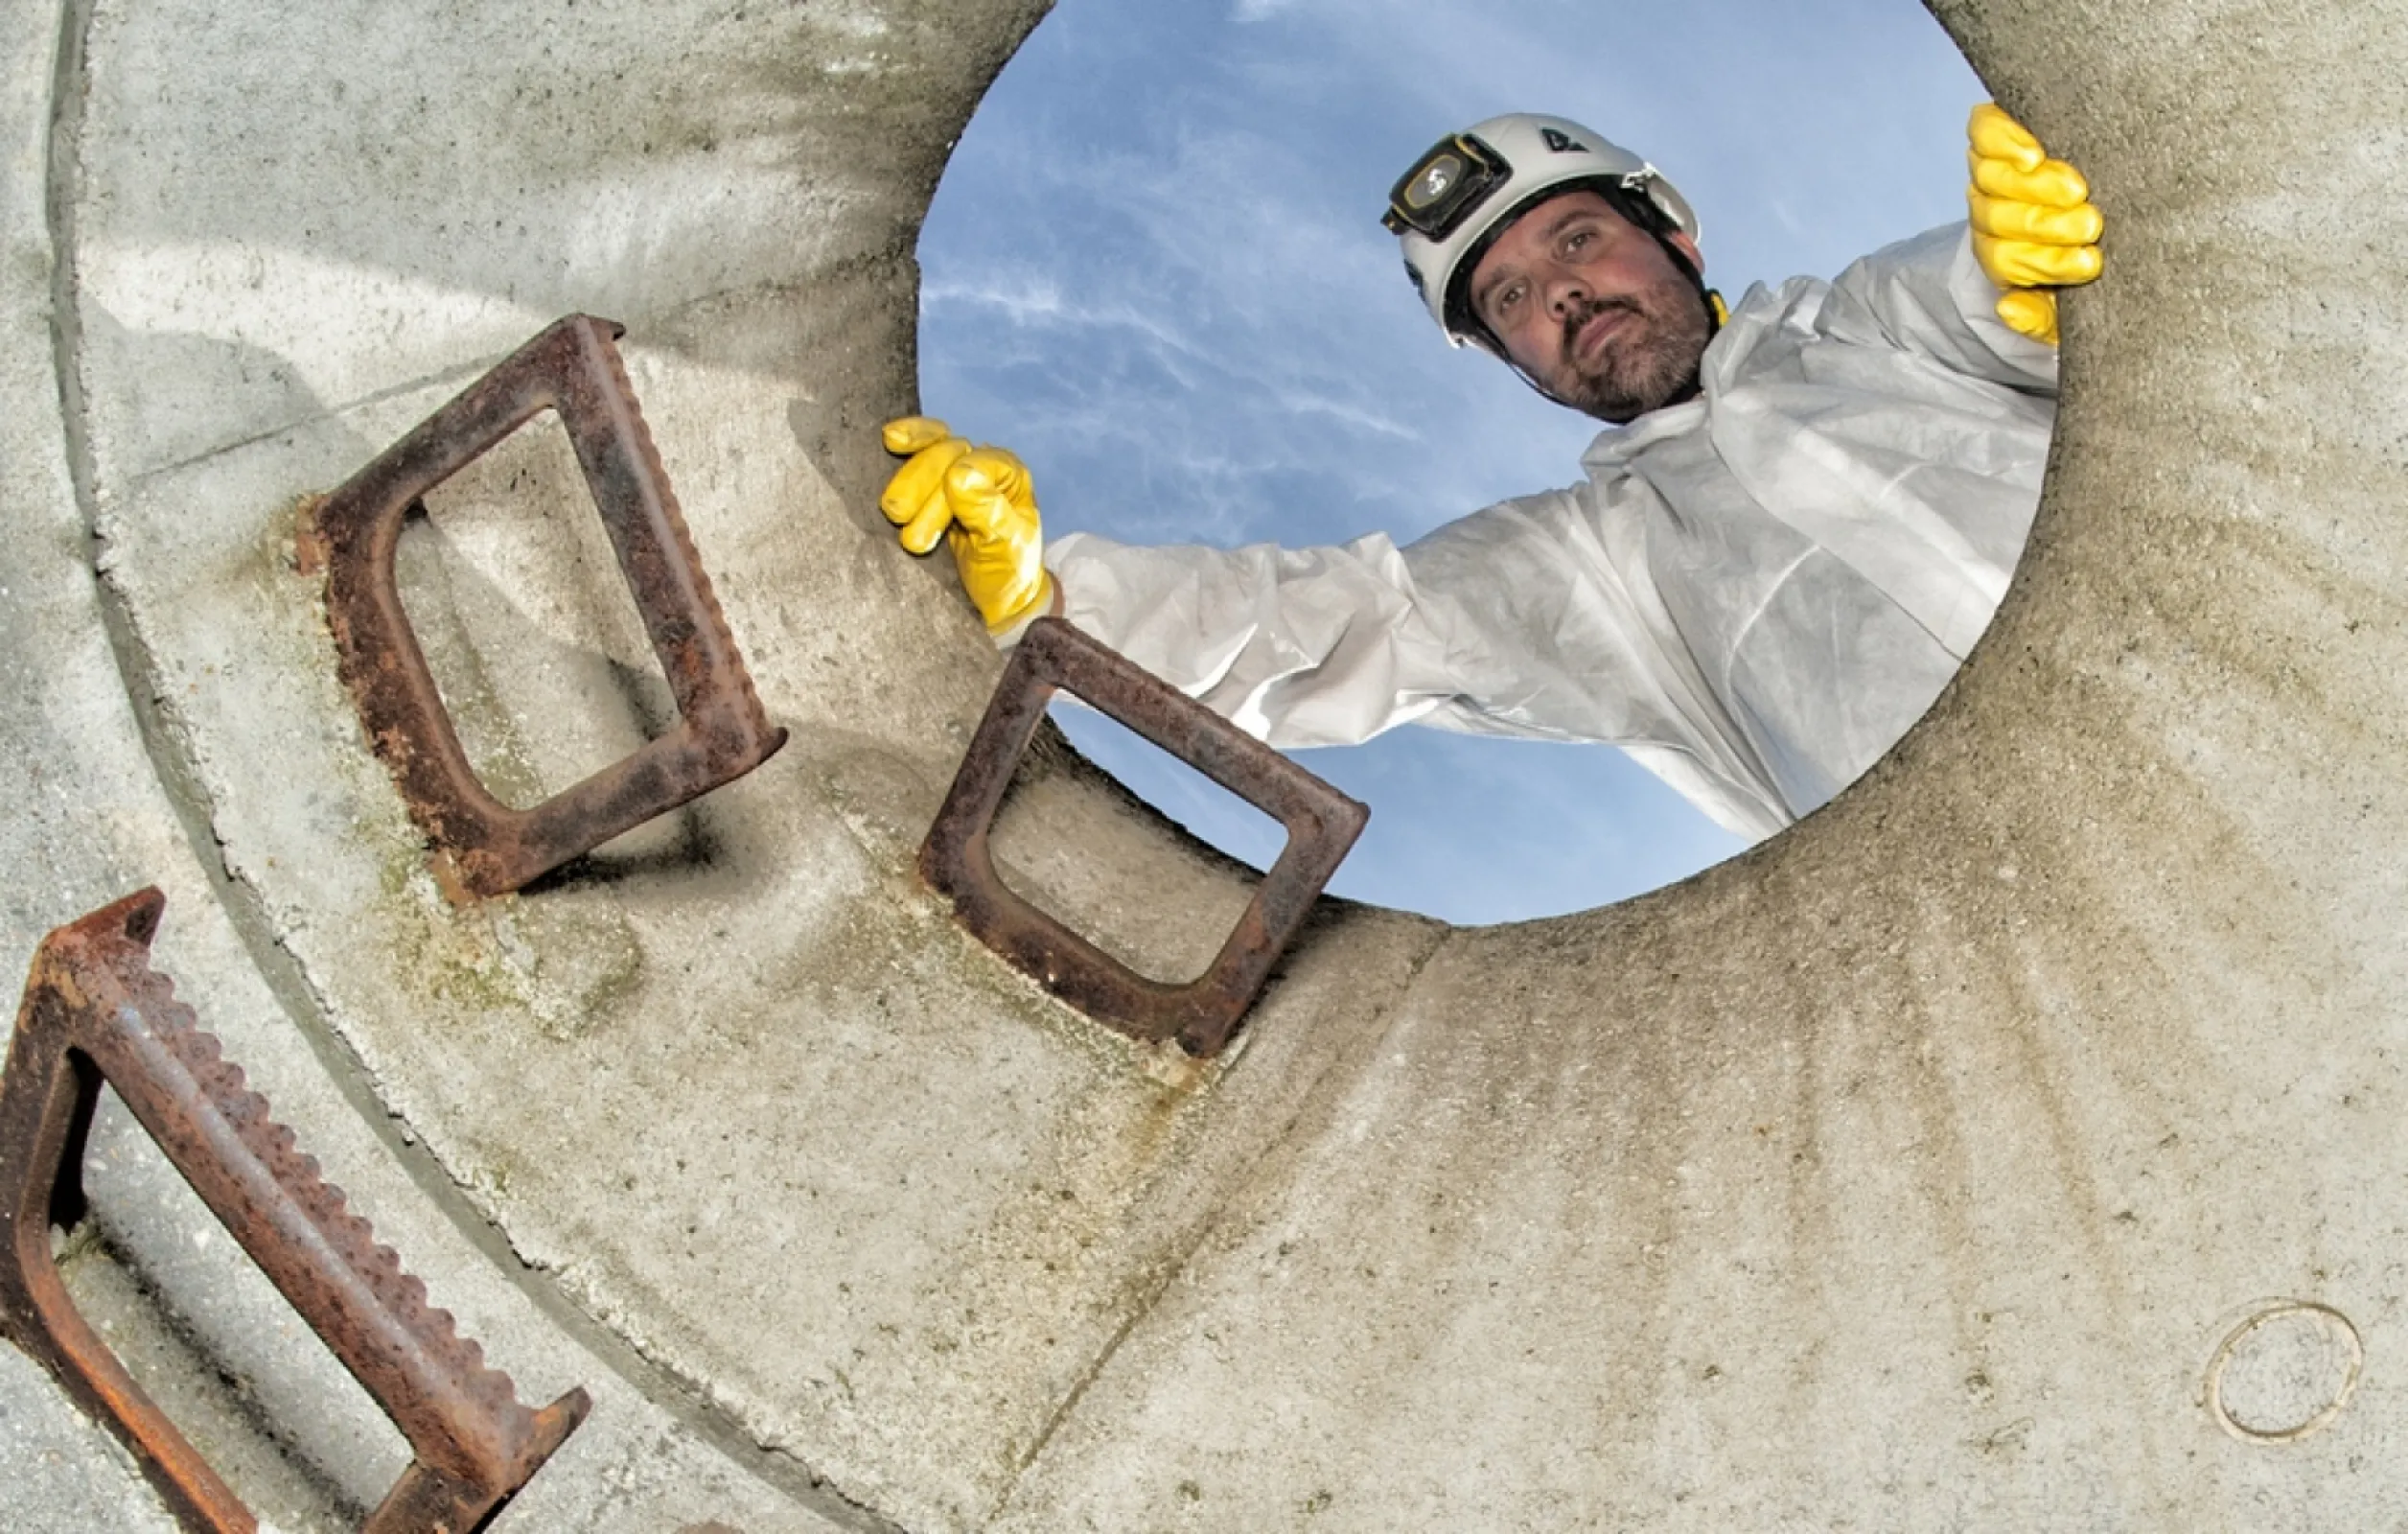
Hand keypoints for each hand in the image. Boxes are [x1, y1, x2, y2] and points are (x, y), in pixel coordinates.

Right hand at [881, 416, 1052, 635]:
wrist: (994, 599)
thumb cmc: (1006, 572)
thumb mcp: (1005, 547)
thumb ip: (986, 511)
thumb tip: (959, 474)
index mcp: (1009, 476)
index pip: (974, 463)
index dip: (948, 481)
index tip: (933, 511)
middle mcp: (983, 466)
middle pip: (946, 454)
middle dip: (919, 483)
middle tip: (899, 516)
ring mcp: (955, 471)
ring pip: (927, 453)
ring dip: (905, 480)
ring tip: (895, 514)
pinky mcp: (930, 483)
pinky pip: (915, 456)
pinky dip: (902, 451)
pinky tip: (887, 442)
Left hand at [1967, 102, 2103, 345]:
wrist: (2086, 203)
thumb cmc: (2084, 250)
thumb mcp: (2065, 299)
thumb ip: (2041, 316)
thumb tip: (2008, 308)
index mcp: (2000, 252)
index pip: (2006, 261)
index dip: (2045, 264)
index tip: (2089, 264)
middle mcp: (1988, 212)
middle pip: (1997, 220)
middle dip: (2044, 226)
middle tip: (2090, 226)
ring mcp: (1989, 170)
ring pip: (1992, 179)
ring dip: (2035, 188)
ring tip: (2075, 191)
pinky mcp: (1995, 130)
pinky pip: (1985, 132)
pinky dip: (2004, 142)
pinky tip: (2032, 154)